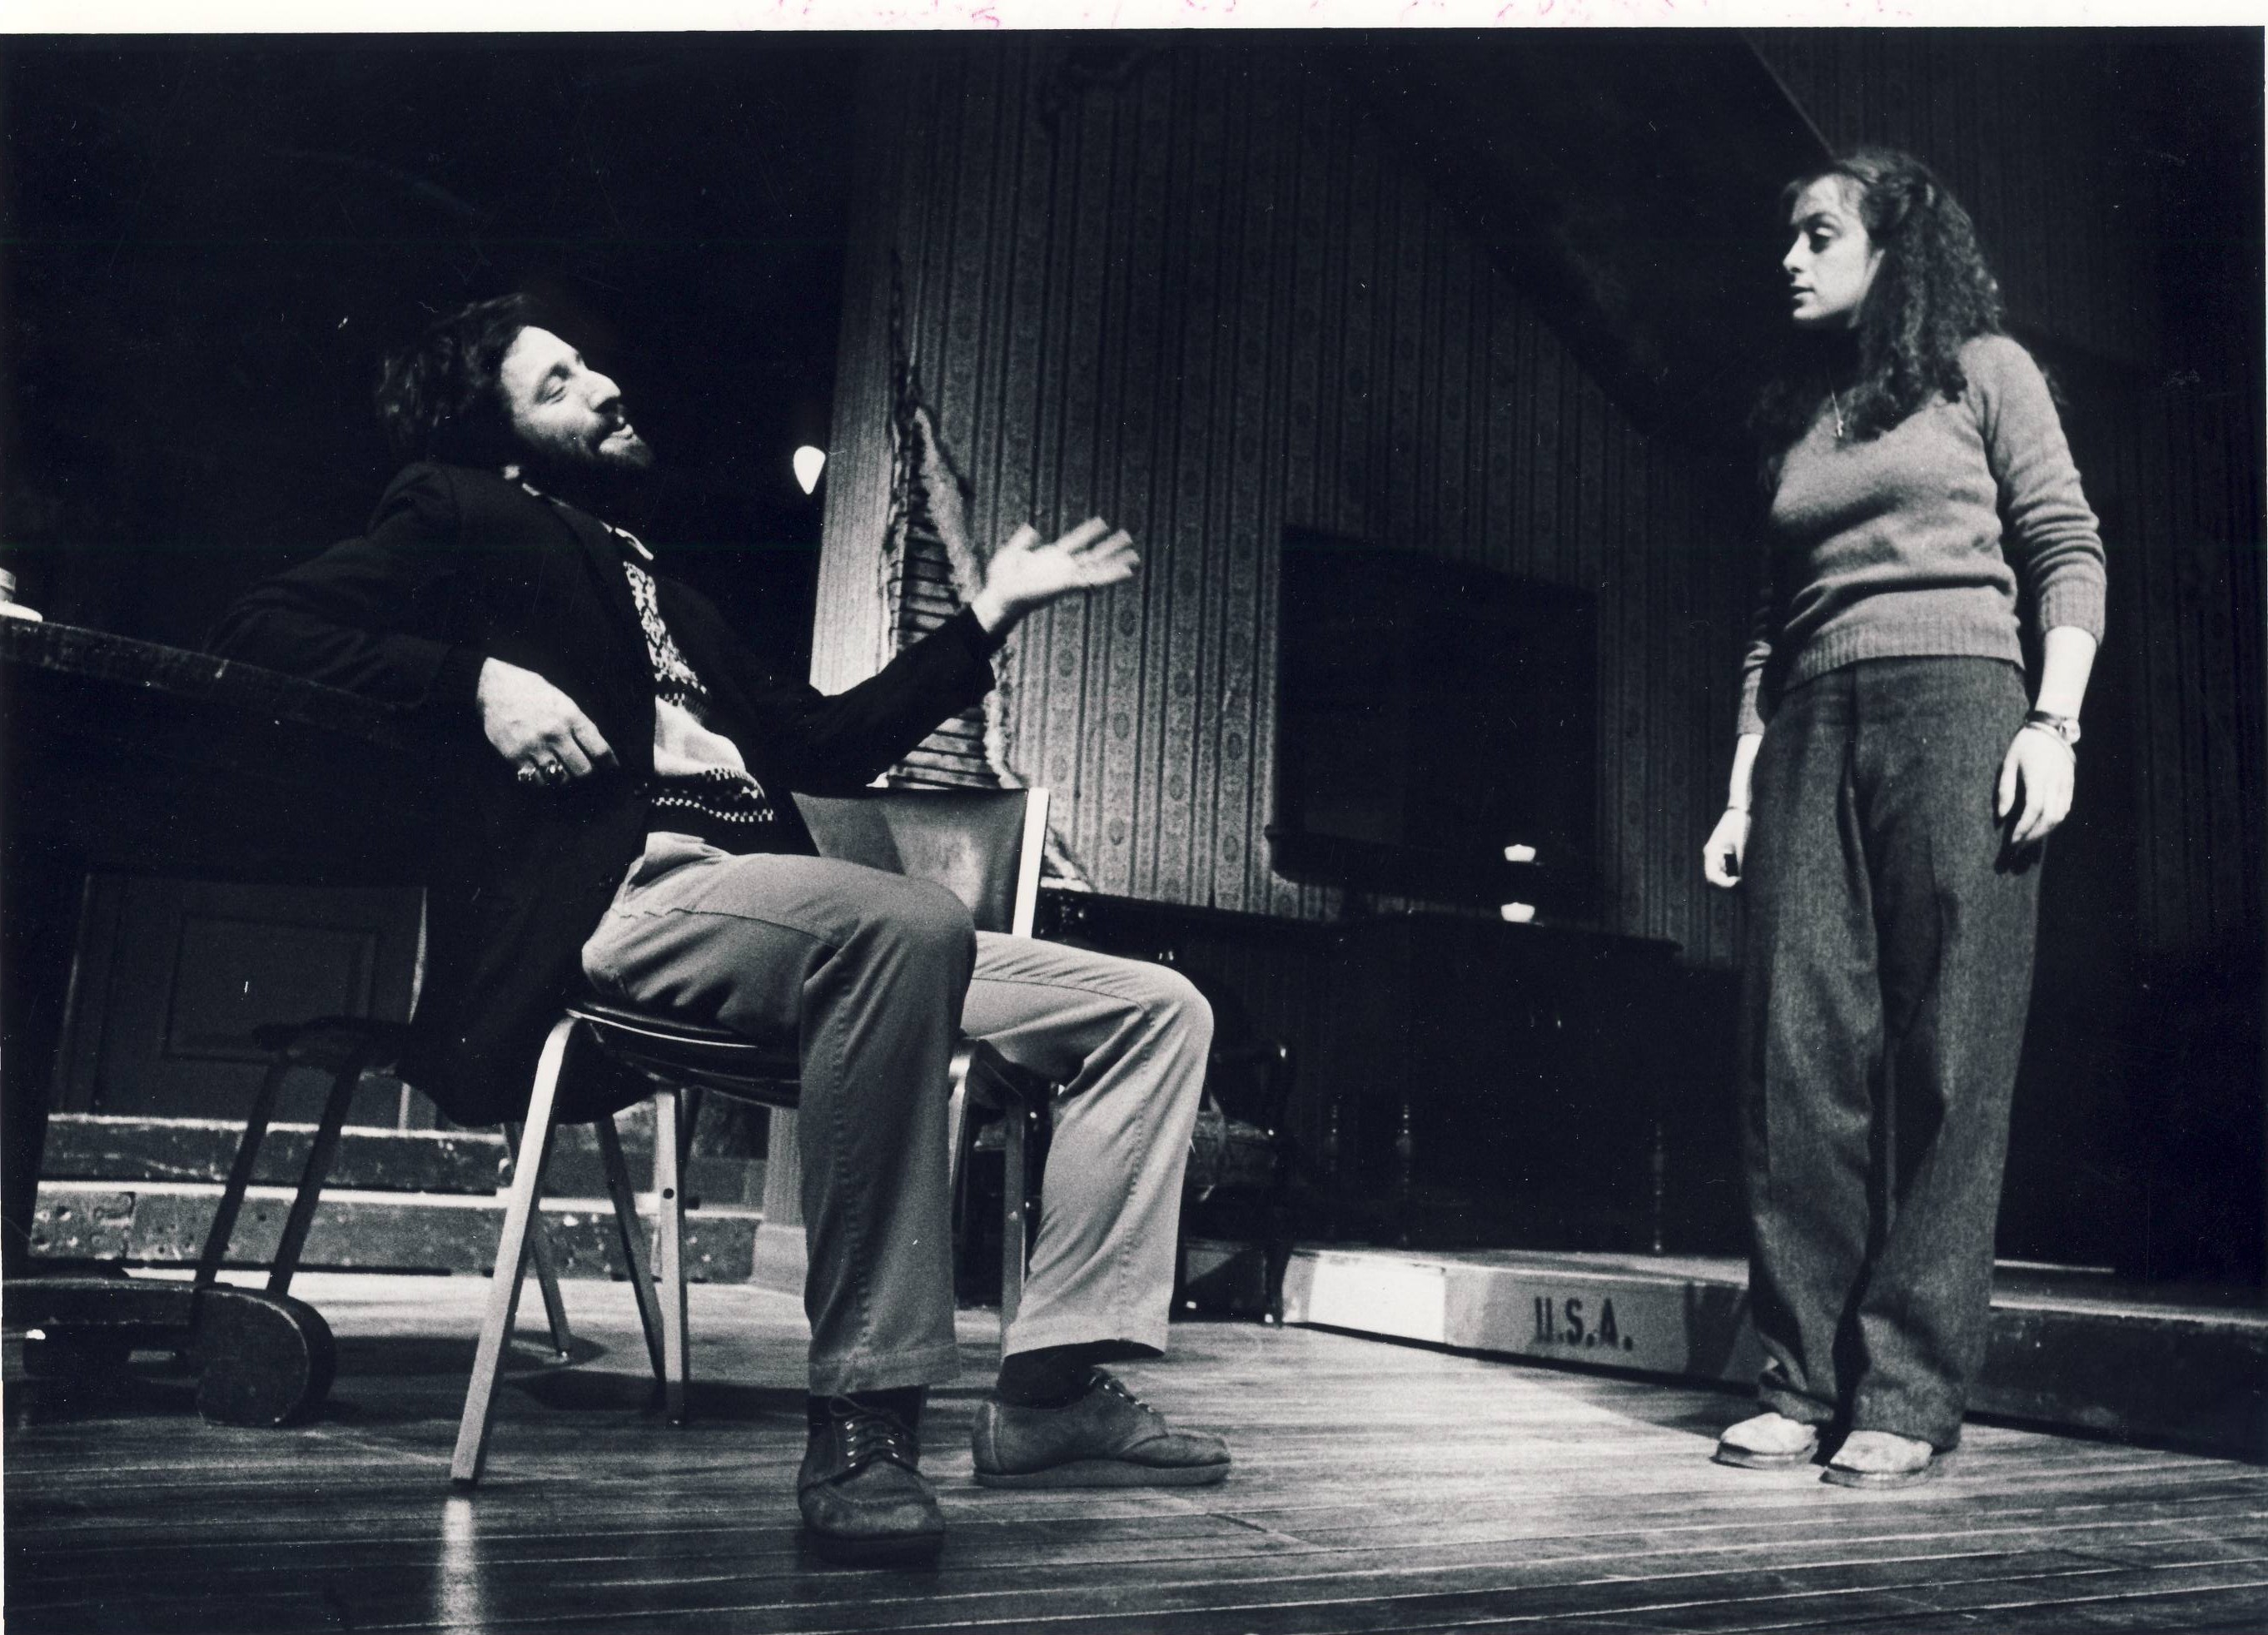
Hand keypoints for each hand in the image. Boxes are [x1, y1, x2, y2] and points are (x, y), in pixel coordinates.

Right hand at [477, 657, 615, 786]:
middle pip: (583, 770)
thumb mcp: (562, 700)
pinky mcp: (515, 756)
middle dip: (588, 774)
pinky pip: (537, 781)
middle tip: (587, 773)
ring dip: (566, 779)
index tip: (613, 768)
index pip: (599, 749)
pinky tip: (545, 774)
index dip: (610, 763)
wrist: (493, 687)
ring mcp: (535, 747)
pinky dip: (544, 781)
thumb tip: (596, 747)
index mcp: (571, 717)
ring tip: (566, 774)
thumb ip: (578, 723)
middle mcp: (555, 734)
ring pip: (561, 779)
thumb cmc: (532, 691)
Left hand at [969, 518, 1138, 632]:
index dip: (1088, 531)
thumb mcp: (1011, 553)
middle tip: (1128, 537)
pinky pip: (1093, 581)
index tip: (1102, 522)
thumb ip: (1022, 541)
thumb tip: (1031, 528)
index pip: (1075, 541)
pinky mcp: (1068, 586)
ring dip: (1117, 563)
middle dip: (1110, 547)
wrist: (998, 597)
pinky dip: (1111, 577)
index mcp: (1050, 558)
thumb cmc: (1001, 581)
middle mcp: (1062, 568)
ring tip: (1135, 557)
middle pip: (1092, 555)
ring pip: (1098, 568)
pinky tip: (1126, 573)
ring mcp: (1067, 577)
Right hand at [1702, 807, 1750, 888]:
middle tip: (1741, 883)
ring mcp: (1716, 853)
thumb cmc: (1740, 824)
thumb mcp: (1741, 845)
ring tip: (1742, 876)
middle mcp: (1711, 854)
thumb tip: (1742, 879)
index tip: (1738, 882)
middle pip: (1713, 878)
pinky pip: (1723, 868)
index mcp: (1711, 851)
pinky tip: (1741, 869)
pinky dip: (1731, 872)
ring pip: (1719, 874)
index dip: (1723, 884)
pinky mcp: (1722, 852)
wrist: (1739, 811)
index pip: (1711, 876)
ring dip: (1728, 878)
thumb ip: (1740, 862)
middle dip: (1726, 884)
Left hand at [1997, 726, 2075, 847]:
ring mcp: (2066, 784)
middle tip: (2019, 847)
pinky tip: (2043, 827)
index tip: (2012, 842)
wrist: (2052, 728)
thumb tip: (2003, 816)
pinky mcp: (2071, 784)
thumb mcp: (2008, 763)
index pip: (2033, 810)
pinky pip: (2066, 808)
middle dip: (2034, 836)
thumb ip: (2006, 790)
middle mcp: (2055, 783)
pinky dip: (2055, 822)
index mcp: (2038, 777)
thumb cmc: (2025, 745)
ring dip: (2045, 832)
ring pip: (2060, 816)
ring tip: (2029, 840)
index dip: (2023, 829)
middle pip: (2049, 818)